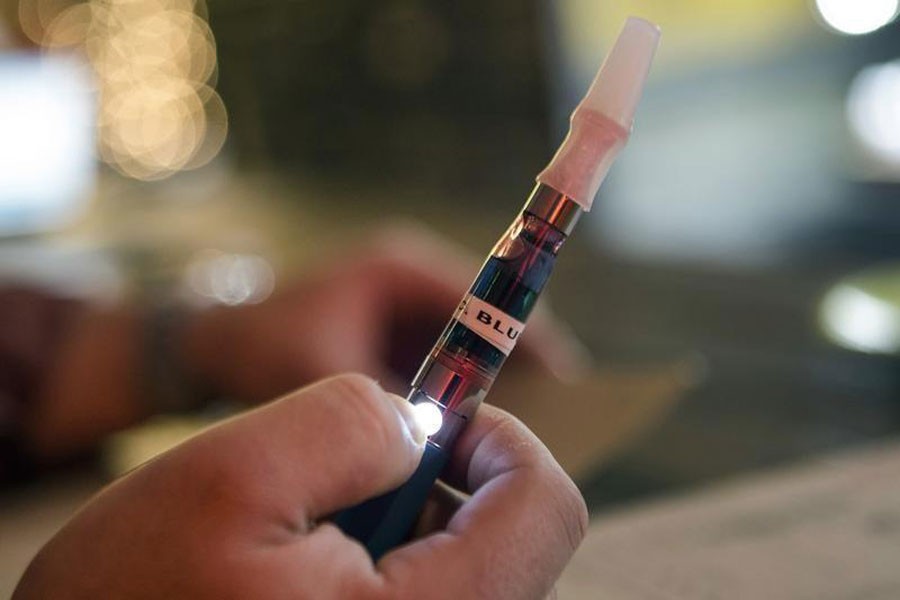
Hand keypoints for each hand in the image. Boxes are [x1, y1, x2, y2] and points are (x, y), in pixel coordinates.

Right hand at [15, 374, 587, 598]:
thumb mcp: (233, 476)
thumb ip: (350, 422)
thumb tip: (418, 424)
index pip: (544, 507)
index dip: (501, 438)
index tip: (440, 420)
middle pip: (512, 544)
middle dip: (441, 485)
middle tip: (353, 476)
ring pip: (468, 574)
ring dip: (406, 527)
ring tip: (307, 538)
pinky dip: (385, 566)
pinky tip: (306, 574)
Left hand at [182, 223, 589, 401]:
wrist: (210, 344)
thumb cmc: (265, 348)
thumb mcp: (336, 377)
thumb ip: (396, 403)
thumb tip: (453, 436)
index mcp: (401, 269)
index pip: (490, 296)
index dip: (530, 334)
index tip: (566, 378)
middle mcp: (406, 279)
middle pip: (484, 321)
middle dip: (512, 367)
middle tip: (542, 418)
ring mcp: (395, 305)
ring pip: (462, 346)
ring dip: (482, 383)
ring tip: (507, 431)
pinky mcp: (384, 332)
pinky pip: (436, 362)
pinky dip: (451, 393)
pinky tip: (458, 434)